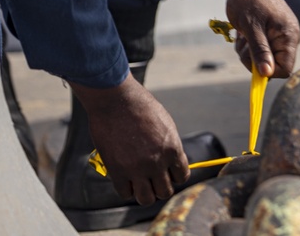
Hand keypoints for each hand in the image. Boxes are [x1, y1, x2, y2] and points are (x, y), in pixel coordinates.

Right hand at [69, 73, 188, 204]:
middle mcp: (157, 162)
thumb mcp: (166, 125)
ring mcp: (137, 169)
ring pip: (146, 199)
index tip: (168, 172)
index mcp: (173, 149)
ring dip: (145, 193)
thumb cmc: (141, 108)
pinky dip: (127, 189)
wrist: (117, 101)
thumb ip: (169, 146)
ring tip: (140, 183)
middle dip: (160, 187)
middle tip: (153, 179)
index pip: (182, 176)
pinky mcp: (117, 171)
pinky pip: (126, 193)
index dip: (175, 176)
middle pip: (165, 191)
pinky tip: (126, 178)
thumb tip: (172, 162)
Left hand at [223, 0, 299, 76]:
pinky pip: (261, 48)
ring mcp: (281, 34)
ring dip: (249, 51)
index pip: (285, 68)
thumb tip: (266, 74)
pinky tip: (245, 32)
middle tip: (243, 44)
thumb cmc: (248, 0)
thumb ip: (260, 52)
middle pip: (273, 64)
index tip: (250, 61)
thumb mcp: (251, 28)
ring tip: (243, 35)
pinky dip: (249, 45)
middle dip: (254, 58)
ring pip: (264, 57)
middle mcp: (289, 36)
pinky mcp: (272, 32)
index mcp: (289, 35)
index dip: (267, 70)